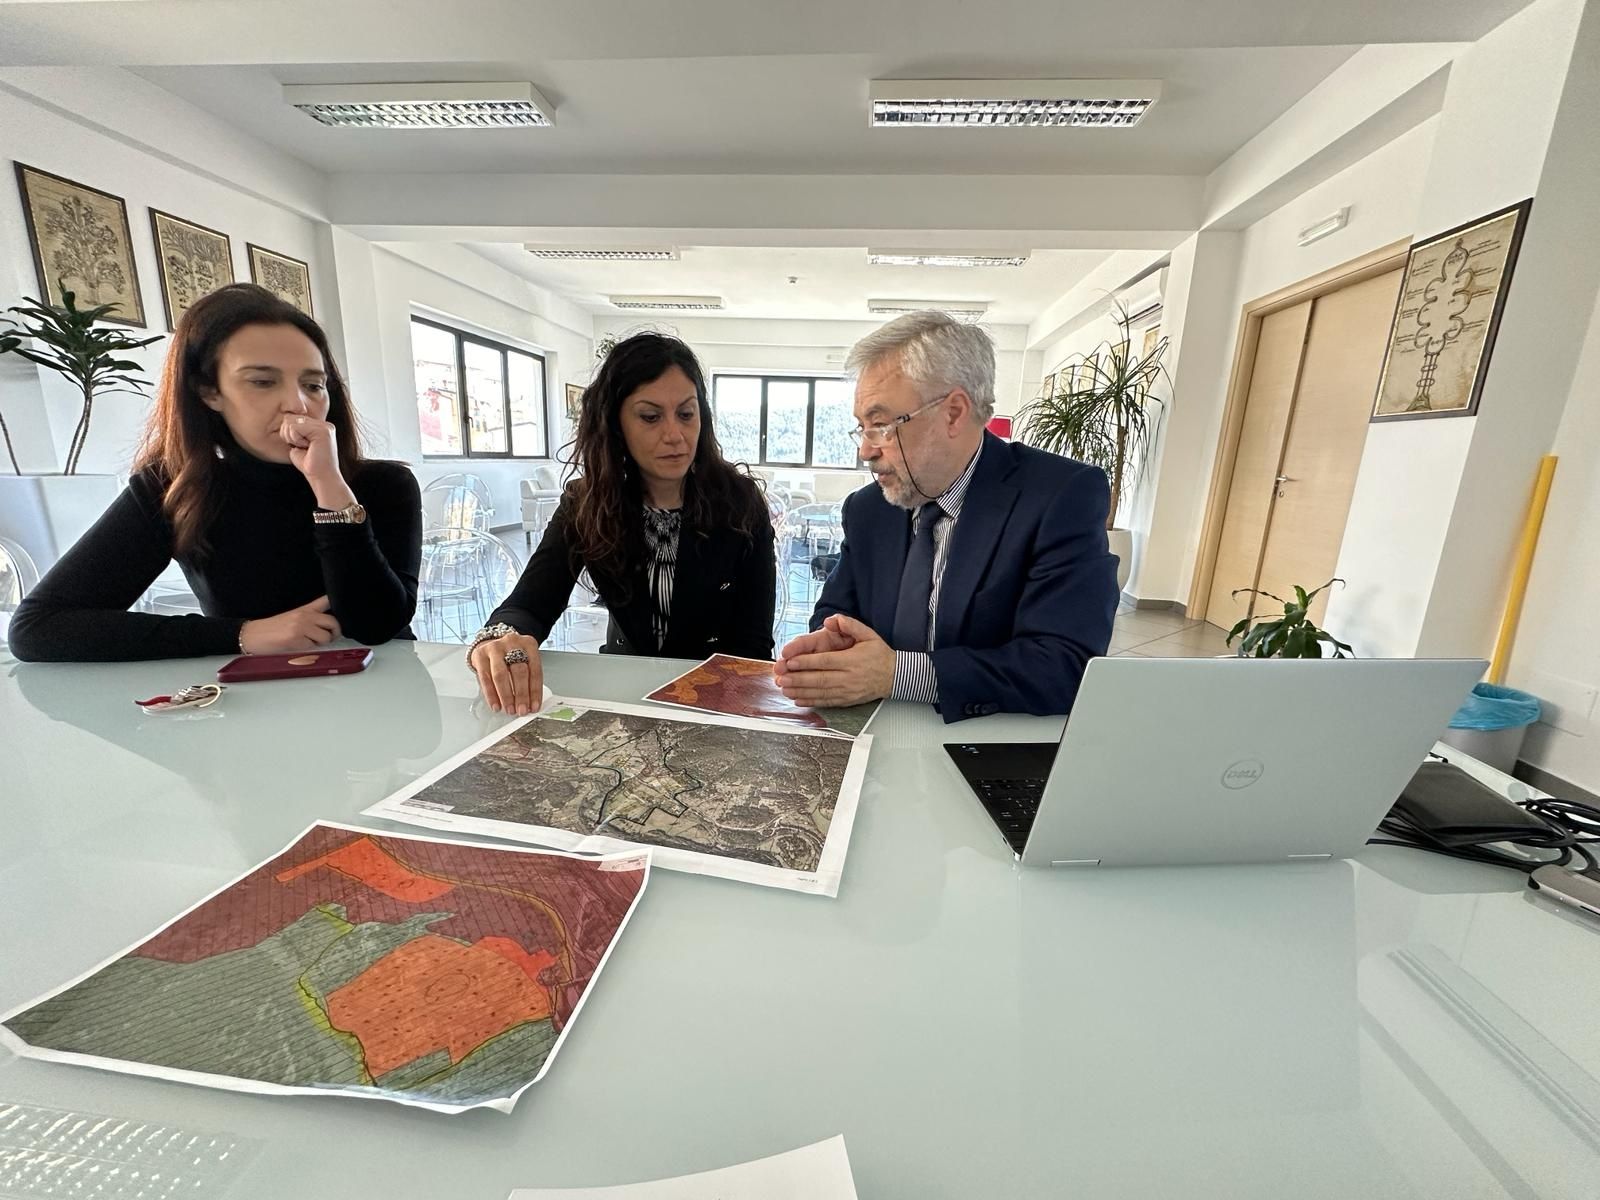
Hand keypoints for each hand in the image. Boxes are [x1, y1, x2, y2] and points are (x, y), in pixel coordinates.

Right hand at [240, 595, 339, 653]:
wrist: (251, 635)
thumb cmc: (271, 629)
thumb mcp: (292, 618)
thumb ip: (310, 619)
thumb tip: (328, 627)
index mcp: (304, 609)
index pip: (326, 600)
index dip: (339, 602)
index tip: (347, 604)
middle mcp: (305, 616)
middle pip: (333, 622)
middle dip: (335, 632)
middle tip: (329, 637)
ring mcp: (301, 627)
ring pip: (326, 637)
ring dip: (322, 644)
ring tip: (311, 644)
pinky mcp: (296, 639)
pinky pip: (313, 647)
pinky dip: (310, 651)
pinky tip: (299, 648)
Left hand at [279, 414, 349, 499]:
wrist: (322, 478)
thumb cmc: (310, 465)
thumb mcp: (297, 444)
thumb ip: (293, 431)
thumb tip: (285, 420)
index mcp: (318, 426)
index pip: (292, 419)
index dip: (289, 435)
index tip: (301, 447)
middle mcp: (323, 424)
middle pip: (289, 418)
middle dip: (288, 435)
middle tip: (302, 447)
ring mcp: (324, 426)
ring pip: (291, 421)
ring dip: (293, 438)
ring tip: (305, 447)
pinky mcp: (323, 431)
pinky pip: (295, 427)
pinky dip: (296, 439)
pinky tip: (307, 447)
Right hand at [470, 632, 542, 715]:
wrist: (489, 643)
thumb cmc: (510, 655)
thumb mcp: (524, 660)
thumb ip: (528, 678)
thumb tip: (530, 703)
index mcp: (528, 644)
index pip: (535, 670)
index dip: (535, 691)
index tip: (534, 706)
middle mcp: (512, 643)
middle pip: (519, 672)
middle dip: (521, 695)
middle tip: (522, 710)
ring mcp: (494, 647)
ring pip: (501, 675)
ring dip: (506, 696)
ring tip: (509, 709)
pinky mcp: (480, 655)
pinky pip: (485, 678)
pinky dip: (491, 695)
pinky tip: (496, 705)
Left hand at [774, 614, 894, 707]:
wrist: (895, 677)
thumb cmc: (880, 655)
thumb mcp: (868, 635)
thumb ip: (850, 625)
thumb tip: (831, 620)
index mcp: (852, 660)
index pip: (825, 662)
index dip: (806, 662)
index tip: (790, 662)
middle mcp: (848, 677)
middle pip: (819, 679)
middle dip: (797, 678)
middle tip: (781, 677)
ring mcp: (847, 691)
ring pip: (820, 692)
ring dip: (800, 691)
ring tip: (784, 688)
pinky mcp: (846, 700)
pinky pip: (826, 702)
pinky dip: (810, 701)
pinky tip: (798, 699)